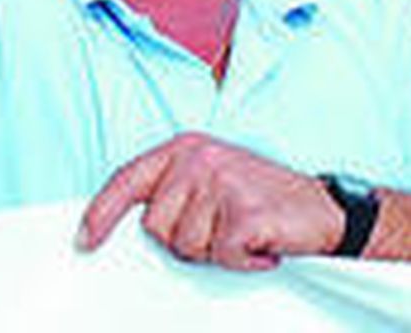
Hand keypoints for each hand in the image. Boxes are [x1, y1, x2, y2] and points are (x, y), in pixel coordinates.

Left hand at [75, 134, 342, 270]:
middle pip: (156, 226)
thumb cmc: (262, 198)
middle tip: (220, 230)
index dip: (100, 213)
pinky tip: (261, 246)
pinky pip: (223, 256)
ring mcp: (222, 182)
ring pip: (187, 246)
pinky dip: (243, 262)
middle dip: (184, 242)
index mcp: (182, 148)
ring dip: (216, 252)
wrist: (326, 209)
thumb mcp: (210, 179)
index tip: (83, 241)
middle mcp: (197, 159)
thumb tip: (133, 226)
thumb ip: (172, 193)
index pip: (126, 180)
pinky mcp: (246, 212)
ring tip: (243, 234)